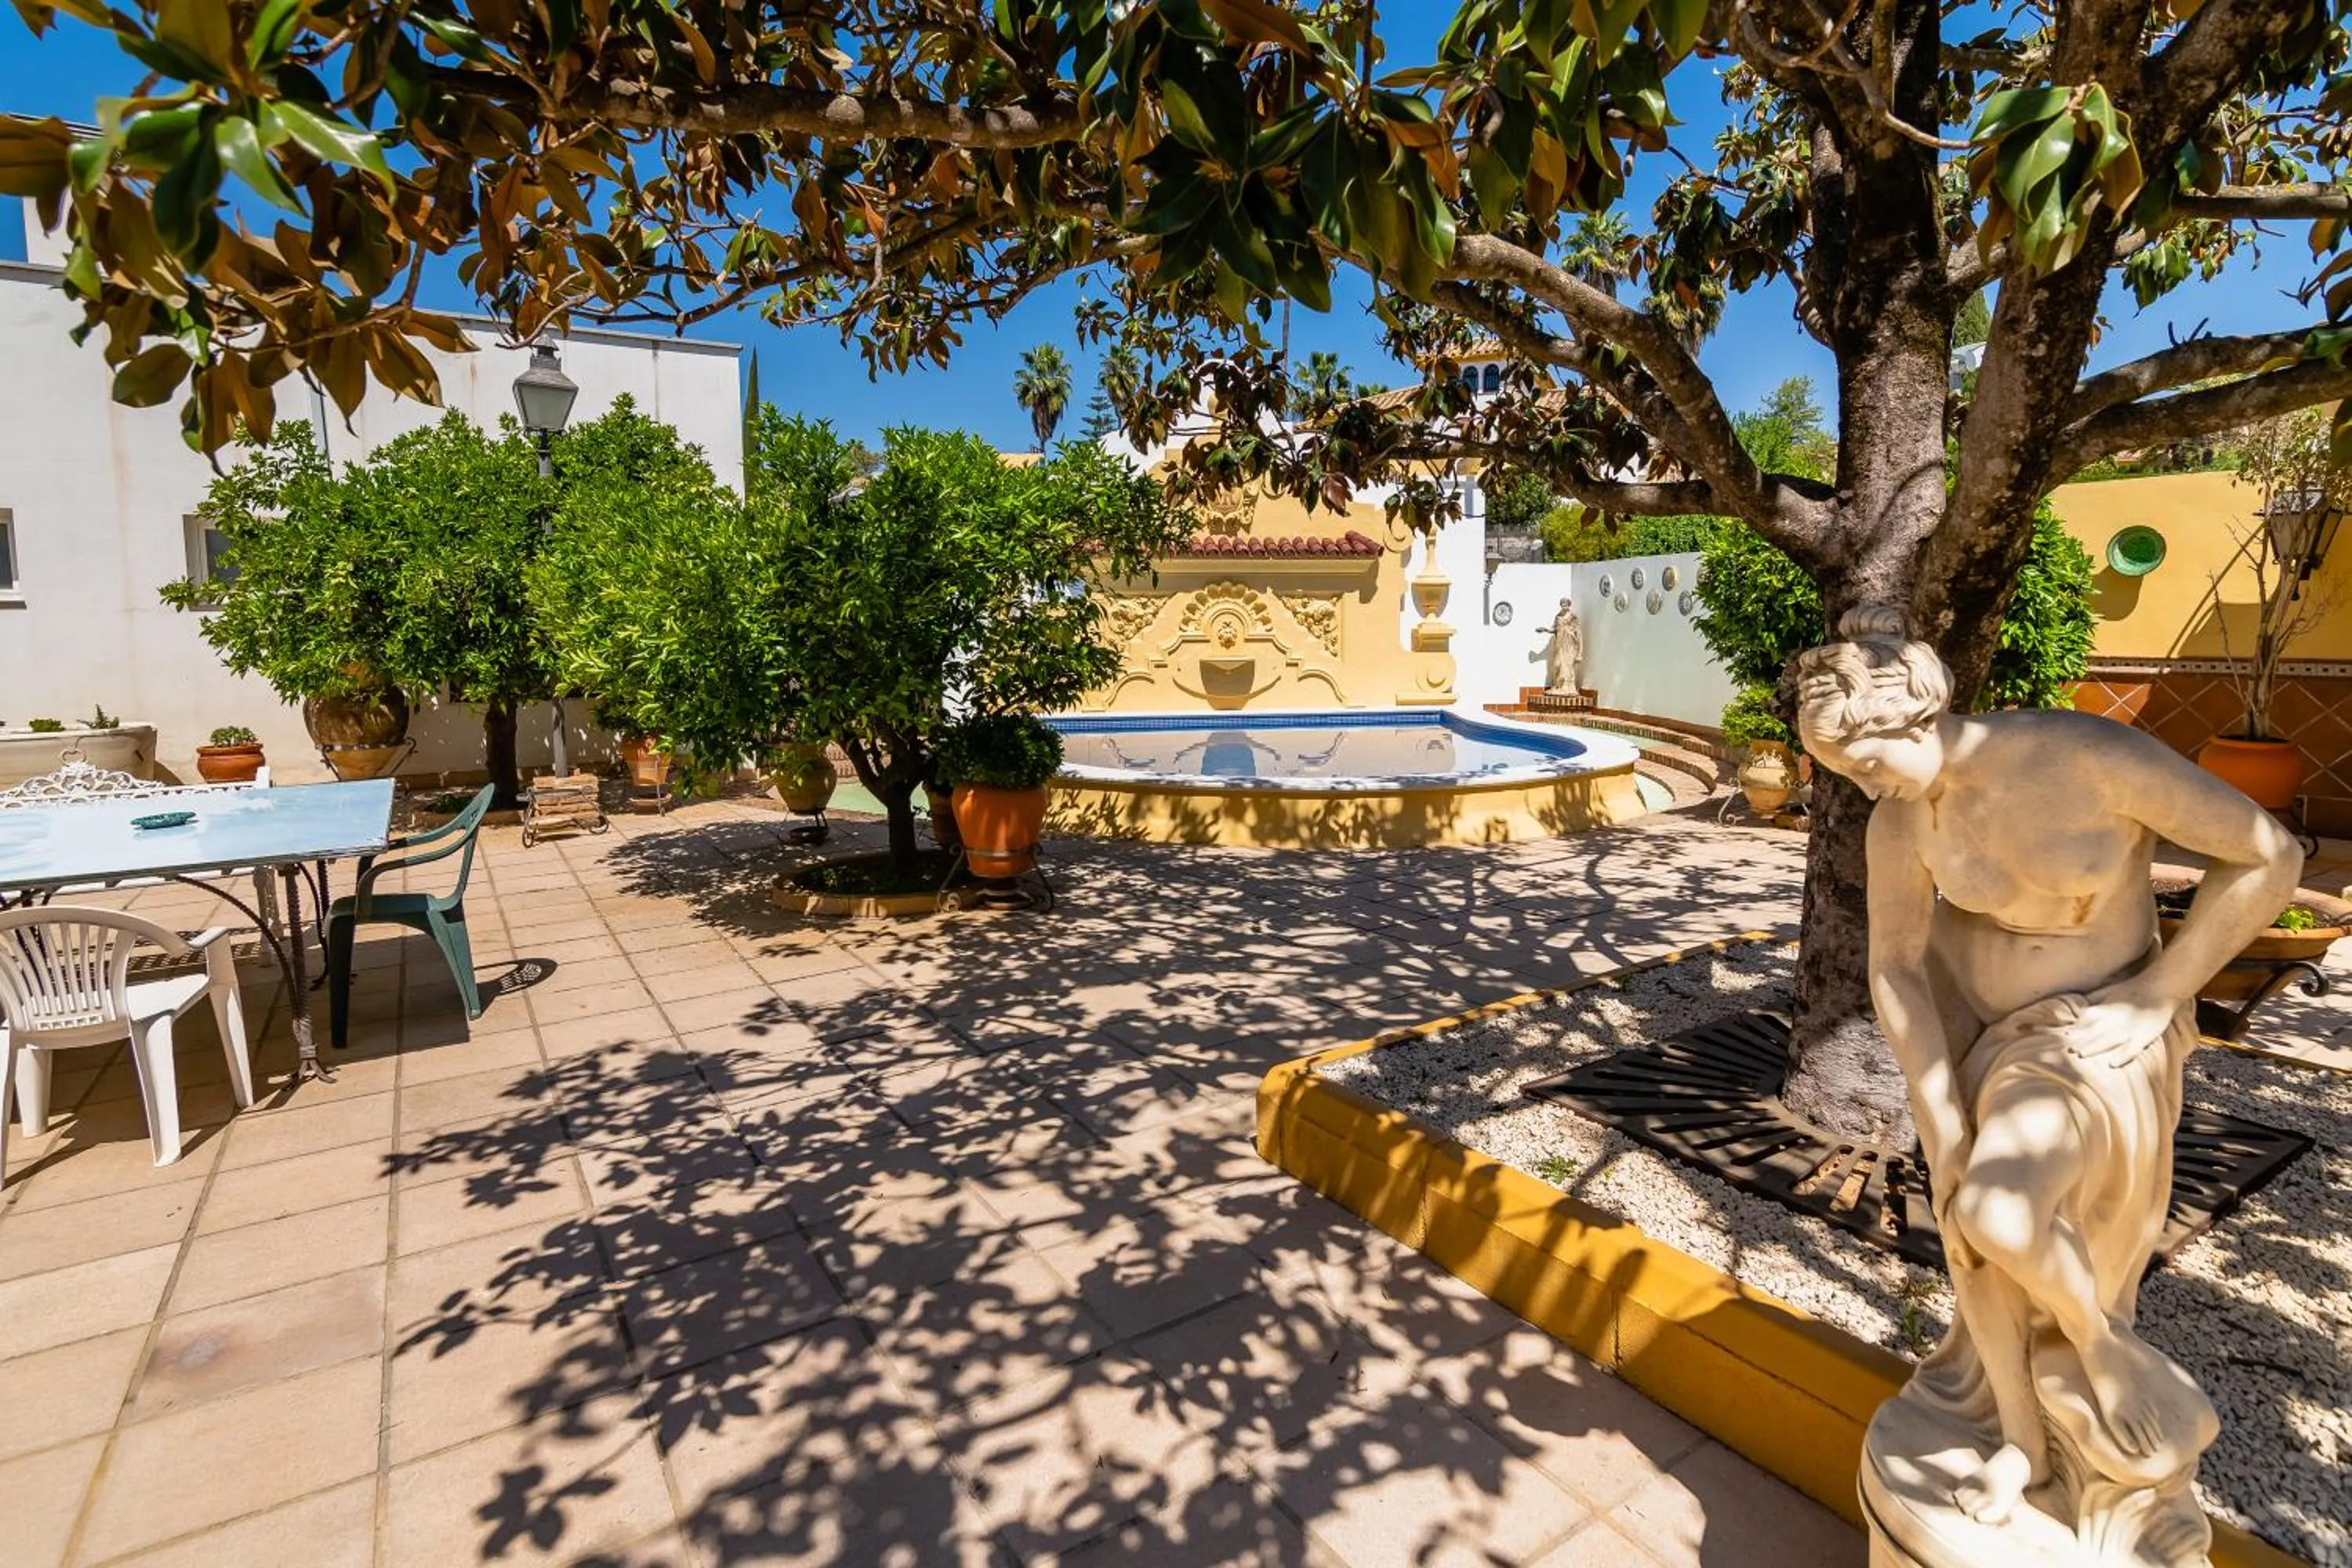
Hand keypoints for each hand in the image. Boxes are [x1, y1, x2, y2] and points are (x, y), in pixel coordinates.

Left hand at [2061, 984, 2178, 1064]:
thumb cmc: (2130, 990)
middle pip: (2094, 1031)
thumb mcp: (2107, 992)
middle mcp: (2115, 1018)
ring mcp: (2130, 1028)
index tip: (2062, 1036)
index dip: (2074, 1028)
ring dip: (2095, 1047)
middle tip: (2065, 1050)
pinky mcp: (2144, 1036)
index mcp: (2105, 1008)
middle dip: (2080, 1040)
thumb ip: (2091, 1001)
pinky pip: (2133, 1048)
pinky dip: (2123, 1056)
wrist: (2160, 986)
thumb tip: (2073, 1010)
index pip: (2085, 1018)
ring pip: (2109, 1040)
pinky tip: (2113, 1064)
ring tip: (2081, 1055)